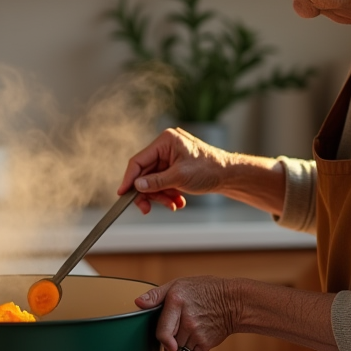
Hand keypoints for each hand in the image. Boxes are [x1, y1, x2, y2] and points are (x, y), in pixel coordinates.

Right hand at [117, 128, 232, 214]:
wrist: (228, 176)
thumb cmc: (208, 170)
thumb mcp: (179, 177)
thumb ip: (156, 181)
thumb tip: (136, 186)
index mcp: (165, 141)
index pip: (139, 160)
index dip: (129, 178)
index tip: (122, 194)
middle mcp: (165, 147)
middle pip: (145, 173)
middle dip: (149, 192)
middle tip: (147, 209)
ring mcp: (170, 157)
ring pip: (154, 181)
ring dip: (160, 196)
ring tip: (172, 205)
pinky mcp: (174, 167)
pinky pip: (163, 182)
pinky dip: (168, 194)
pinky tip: (178, 201)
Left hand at [135, 276, 236, 350]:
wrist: (234, 301)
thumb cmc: (206, 290)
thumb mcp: (179, 284)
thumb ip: (156, 295)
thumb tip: (138, 303)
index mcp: (176, 302)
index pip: (161, 331)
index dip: (160, 338)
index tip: (164, 339)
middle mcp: (187, 319)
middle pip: (168, 342)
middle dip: (169, 339)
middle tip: (176, 329)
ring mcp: (197, 333)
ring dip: (180, 347)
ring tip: (187, 333)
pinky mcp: (207, 343)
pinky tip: (194, 342)